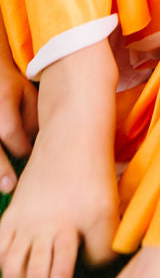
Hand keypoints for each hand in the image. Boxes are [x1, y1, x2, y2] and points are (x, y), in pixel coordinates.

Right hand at [0, 58, 36, 194]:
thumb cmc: (13, 89)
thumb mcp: (28, 95)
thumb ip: (34, 120)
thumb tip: (38, 149)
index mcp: (2, 98)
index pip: (9, 131)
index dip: (22, 148)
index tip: (33, 158)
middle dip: (1, 167)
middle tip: (10, 187)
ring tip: (3, 187)